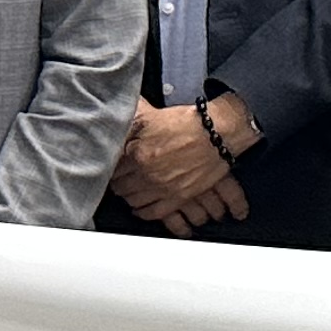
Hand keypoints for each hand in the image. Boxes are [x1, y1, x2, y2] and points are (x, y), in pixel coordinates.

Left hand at [112, 98, 248, 229]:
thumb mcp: (151, 117)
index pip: (114, 167)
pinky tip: (140, 209)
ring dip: (129, 197)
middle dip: (118, 182)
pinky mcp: (179, 197)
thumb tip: (115, 129)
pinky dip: (144, 212)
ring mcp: (163, 188)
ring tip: (129, 191)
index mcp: (138, 154)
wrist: (217, 133)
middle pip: (121, 187)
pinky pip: (154, 212)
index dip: (112, 165)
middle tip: (118, 179)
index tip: (113, 165)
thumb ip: (129, 127)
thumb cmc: (188, 123)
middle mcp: (148, 174)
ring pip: (135, 201)